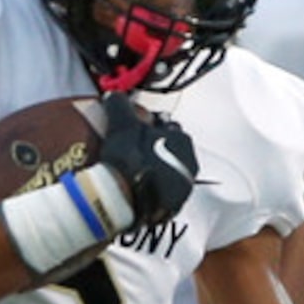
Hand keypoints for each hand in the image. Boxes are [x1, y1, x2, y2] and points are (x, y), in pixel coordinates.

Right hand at [93, 93, 197, 232]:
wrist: (127, 200)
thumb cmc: (129, 158)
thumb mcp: (122, 124)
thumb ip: (120, 105)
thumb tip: (114, 94)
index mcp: (182, 139)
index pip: (167, 127)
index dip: (149, 128)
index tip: (134, 132)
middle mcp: (189, 163)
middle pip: (169, 151)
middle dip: (155, 151)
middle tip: (132, 154)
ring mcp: (183, 188)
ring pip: (167, 174)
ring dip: (154, 172)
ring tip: (132, 175)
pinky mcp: (172, 209)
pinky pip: (162, 195)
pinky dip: (151, 191)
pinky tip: (135, 191)